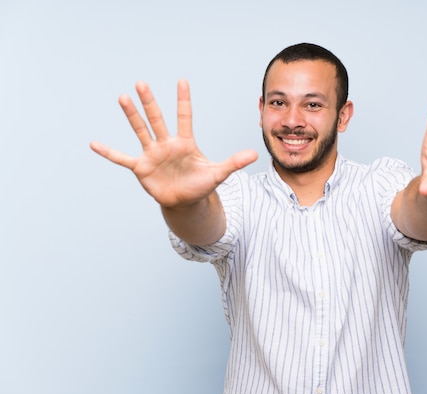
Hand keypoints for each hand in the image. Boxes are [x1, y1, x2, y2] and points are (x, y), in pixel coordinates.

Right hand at [90, 80, 257, 206]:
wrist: (185, 201)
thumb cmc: (200, 185)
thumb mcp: (218, 173)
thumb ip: (234, 163)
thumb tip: (255, 154)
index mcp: (185, 142)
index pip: (184, 116)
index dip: (184, 100)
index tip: (183, 81)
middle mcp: (166, 144)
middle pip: (157, 119)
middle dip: (150, 102)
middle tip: (142, 83)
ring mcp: (152, 154)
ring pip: (141, 131)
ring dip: (132, 116)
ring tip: (122, 97)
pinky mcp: (141, 168)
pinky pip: (122, 158)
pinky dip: (109, 152)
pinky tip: (94, 143)